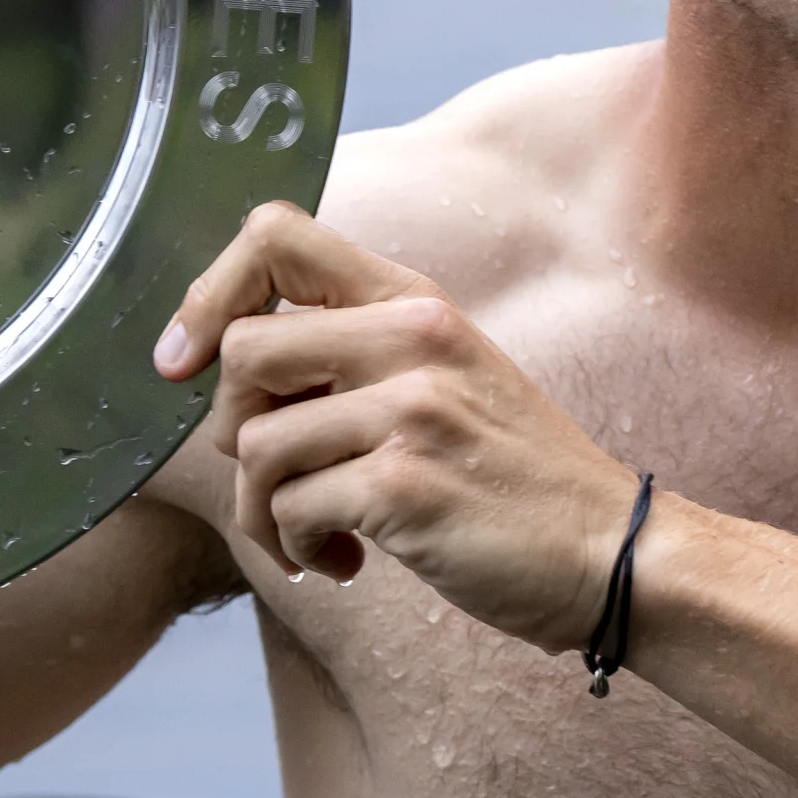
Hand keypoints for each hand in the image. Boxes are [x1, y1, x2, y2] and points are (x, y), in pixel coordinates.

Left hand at [156, 202, 637, 652]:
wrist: (613, 554)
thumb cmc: (517, 478)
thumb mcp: (451, 376)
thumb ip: (358, 353)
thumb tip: (232, 363)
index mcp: (415, 301)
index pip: (274, 235)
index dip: (208, 294)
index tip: (185, 361)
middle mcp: (411, 339)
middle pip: (240, 350)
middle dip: (229, 431)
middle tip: (275, 478)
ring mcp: (409, 410)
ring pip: (253, 444)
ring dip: (262, 513)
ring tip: (314, 536)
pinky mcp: (403, 486)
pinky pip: (287, 510)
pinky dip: (296, 548)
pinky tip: (343, 562)